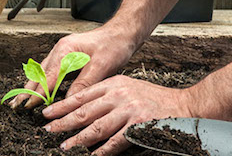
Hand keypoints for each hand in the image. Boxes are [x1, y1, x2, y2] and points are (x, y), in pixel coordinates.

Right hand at [9, 28, 136, 108]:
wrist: (123, 33)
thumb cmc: (114, 45)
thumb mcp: (101, 66)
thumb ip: (83, 83)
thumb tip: (68, 101)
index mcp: (65, 50)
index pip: (47, 77)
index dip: (37, 93)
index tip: (27, 106)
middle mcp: (60, 50)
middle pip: (39, 74)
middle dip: (27, 90)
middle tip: (15, 106)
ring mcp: (62, 52)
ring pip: (42, 72)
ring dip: (31, 87)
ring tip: (21, 100)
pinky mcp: (67, 56)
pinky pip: (49, 71)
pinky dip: (41, 82)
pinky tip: (38, 90)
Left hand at [41, 75, 192, 155]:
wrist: (184, 105)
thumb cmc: (154, 99)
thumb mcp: (128, 88)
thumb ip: (107, 96)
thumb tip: (82, 110)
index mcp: (114, 84)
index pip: (81, 95)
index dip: (62, 105)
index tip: (47, 113)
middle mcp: (119, 95)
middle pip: (84, 111)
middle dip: (63, 122)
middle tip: (48, 130)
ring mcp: (129, 110)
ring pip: (96, 127)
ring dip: (78, 138)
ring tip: (64, 145)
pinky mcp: (139, 126)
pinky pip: (115, 141)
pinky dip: (102, 151)